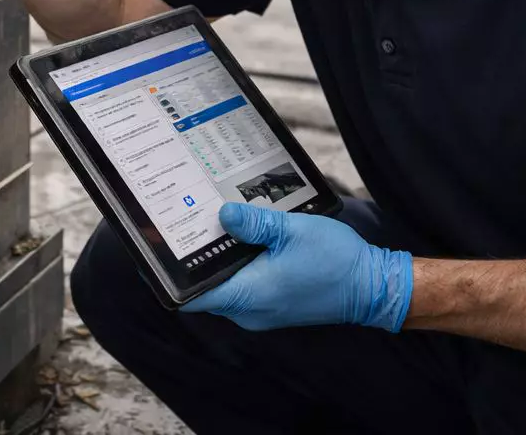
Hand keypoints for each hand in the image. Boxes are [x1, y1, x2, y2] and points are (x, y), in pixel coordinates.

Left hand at [181, 202, 412, 332]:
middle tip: (180, 221)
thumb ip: (254, 223)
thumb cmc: (336, 260)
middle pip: (204, 286)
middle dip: (192, 256)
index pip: (190, 295)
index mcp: (248, 296)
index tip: (153, 251)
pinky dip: (236, 261)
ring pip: (224, 282)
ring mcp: (260, 309)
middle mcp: (249, 310)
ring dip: (217, 256)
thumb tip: (221, 216)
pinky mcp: (272, 301)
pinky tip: (241, 233)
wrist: (373, 286)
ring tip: (209, 220)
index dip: (167, 275)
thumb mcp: (292, 231)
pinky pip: (242, 283)